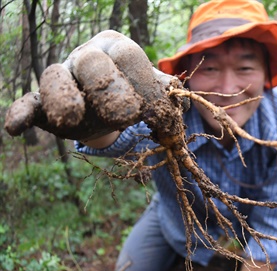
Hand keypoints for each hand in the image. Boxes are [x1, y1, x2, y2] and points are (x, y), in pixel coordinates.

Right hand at [4, 30, 181, 140]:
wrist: (110, 112)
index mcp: (117, 48)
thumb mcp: (153, 95)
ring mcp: (63, 76)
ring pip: (54, 76)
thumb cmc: (135, 97)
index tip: (154, 112)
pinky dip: (20, 113)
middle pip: (92, 62)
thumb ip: (164, 97)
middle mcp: (87, 56)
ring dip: (63, 98)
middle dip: (108, 88)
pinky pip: (28, 101)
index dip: (141, 82)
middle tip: (126, 117)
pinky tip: (15, 127)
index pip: (128, 55)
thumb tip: (172, 105)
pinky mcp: (42, 101)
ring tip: (72, 119)